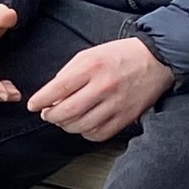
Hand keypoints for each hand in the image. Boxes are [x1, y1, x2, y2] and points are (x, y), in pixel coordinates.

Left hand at [28, 36, 176, 143]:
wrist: (156, 60)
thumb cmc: (120, 55)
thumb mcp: (90, 54)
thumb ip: (69, 72)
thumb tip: (51, 94)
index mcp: (91, 66)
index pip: (58, 89)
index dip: (41, 100)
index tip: (32, 106)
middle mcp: (103, 86)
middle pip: (68, 112)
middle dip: (51, 116)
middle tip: (47, 114)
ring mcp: (116, 104)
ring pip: (82, 126)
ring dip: (66, 126)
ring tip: (63, 119)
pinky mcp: (127, 117)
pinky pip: (99, 134)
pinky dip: (86, 133)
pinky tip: (83, 125)